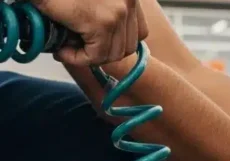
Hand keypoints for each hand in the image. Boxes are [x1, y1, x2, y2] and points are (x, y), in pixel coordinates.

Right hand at [32, 0, 148, 65]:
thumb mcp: (93, 0)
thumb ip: (104, 14)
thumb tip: (103, 44)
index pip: (139, 31)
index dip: (117, 43)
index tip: (94, 43)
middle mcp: (128, 1)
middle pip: (129, 46)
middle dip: (103, 52)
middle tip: (79, 47)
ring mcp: (118, 13)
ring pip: (113, 54)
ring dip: (89, 56)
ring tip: (69, 46)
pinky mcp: (101, 23)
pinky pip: (96, 56)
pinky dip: (77, 58)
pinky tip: (62, 50)